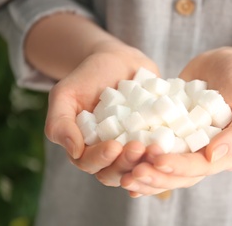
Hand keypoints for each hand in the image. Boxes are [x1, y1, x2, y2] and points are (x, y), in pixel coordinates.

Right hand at [44, 43, 158, 185]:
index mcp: (85, 147)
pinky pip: (160, 152)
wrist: (118, 60)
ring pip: (139, 167)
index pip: (90, 163)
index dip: (101, 159)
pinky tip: (172, 144)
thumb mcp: (66, 93)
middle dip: (127, 163)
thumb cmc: (89, 76)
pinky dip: (165, 152)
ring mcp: (133, 147)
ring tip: (156, 147)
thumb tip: (74, 151)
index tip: (114, 146)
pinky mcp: (153, 138)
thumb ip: (60, 122)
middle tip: (138, 147)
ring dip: (147, 162)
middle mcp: (110, 152)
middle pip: (116, 172)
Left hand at [120, 47, 231, 195]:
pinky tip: (120, 161)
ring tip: (122, 174)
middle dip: (155, 176)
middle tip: (131, 174)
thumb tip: (213, 156)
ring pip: (164, 166)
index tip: (156, 160)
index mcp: (226, 153)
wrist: (227, 63)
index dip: (178, 167)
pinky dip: (139, 157)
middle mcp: (205, 154)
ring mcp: (187, 144)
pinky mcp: (172, 132)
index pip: (200, 168)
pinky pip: (154, 147)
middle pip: (178, 175)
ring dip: (144, 172)